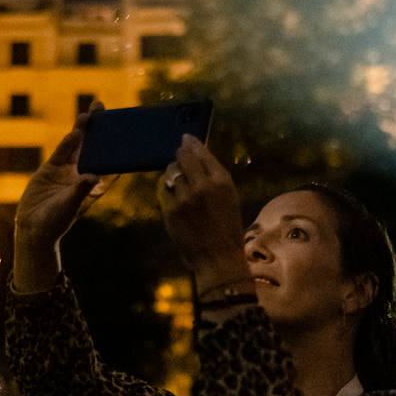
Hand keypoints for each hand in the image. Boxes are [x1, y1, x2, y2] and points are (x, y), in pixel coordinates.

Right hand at [12, 104, 103, 291]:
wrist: (33, 229)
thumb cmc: (56, 222)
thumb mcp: (69, 206)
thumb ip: (80, 190)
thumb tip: (93, 177)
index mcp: (91, 182)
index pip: (105, 159)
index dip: (112, 143)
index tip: (121, 127)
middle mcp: (80, 173)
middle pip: (91, 146)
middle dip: (97, 128)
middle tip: (102, 107)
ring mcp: (65, 171)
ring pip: (75, 146)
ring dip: (82, 130)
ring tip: (89, 114)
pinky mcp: (50, 170)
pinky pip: (60, 153)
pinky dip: (67, 143)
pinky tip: (74, 132)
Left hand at [157, 135, 247, 290]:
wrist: (218, 257)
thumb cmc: (228, 229)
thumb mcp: (231, 198)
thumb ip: (215, 178)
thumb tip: (199, 158)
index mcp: (222, 181)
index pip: (202, 153)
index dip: (192, 144)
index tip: (186, 138)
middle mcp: (202, 185)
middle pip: (184, 157)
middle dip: (181, 152)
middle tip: (179, 151)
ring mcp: (184, 197)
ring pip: (172, 172)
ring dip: (173, 171)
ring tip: (177, 175)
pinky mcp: (170, 209)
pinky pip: (164, 189)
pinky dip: (167, 187)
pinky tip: (172, 191)